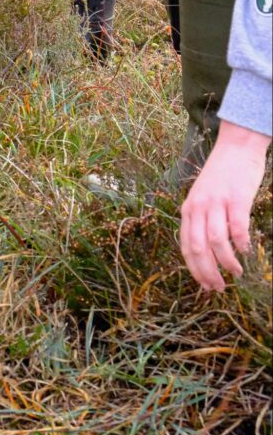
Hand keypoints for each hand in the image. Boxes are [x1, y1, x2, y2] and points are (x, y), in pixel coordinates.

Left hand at [180, 120, 269, 290]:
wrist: (236, 146)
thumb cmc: (222, 175)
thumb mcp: (203, 197)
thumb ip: (202, 220)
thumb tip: (208, 252)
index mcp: (189, 209)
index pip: (186, 246)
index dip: (195, 269)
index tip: (205, 286)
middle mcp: (199, 207)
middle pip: (199, 248)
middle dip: (208, 273)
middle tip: (220, 287)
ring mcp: (217, 202)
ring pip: (216, 242)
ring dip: (226, 262)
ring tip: (236, 272)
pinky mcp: (236, 198)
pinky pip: (237, 227)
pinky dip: (242, 243)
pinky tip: (247, 250)